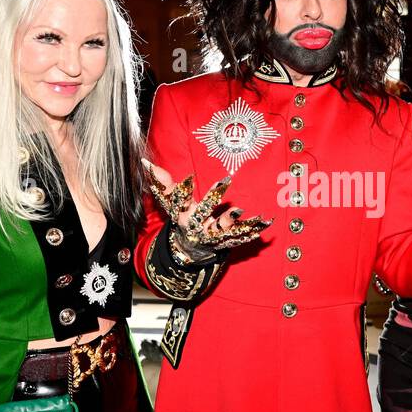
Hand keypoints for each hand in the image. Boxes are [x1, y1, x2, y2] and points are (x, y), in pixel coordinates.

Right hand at [143, 160, 270, 256]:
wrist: (190, 248)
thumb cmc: (182, 217)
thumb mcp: (172, 202)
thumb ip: (163, 183)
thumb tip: (146, 163)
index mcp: (182, 215)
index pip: (180, 201)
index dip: (183, 191)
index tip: (189, 178)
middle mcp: (196, 227)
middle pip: (204, 213)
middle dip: (213, 199)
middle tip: (226, 185)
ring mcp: (212, 236)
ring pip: (225, 228)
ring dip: (237, 222)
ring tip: (248, 212)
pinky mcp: (226, 241)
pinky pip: (240, 236)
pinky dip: (253, 230)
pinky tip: (265, 223)